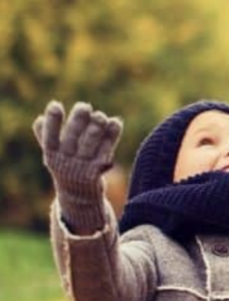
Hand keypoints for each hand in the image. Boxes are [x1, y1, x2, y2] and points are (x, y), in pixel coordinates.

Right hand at [34, 101, 122, 233]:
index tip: (54, 104)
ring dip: (96, 127)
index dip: (51, 122)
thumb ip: (45, 136)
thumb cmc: (65, 166)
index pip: (49, 137)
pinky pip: (106, 149)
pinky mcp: (99, 169)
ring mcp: (83, 166)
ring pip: (90, 144)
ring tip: (100, 116)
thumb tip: (40, 119)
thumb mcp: (52, 153)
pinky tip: (116, 122)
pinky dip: (112, 135)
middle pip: (71, 139)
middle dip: (78, 121)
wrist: (78, 196)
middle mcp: (66, 160)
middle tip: (84, 106)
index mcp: (52, 154)